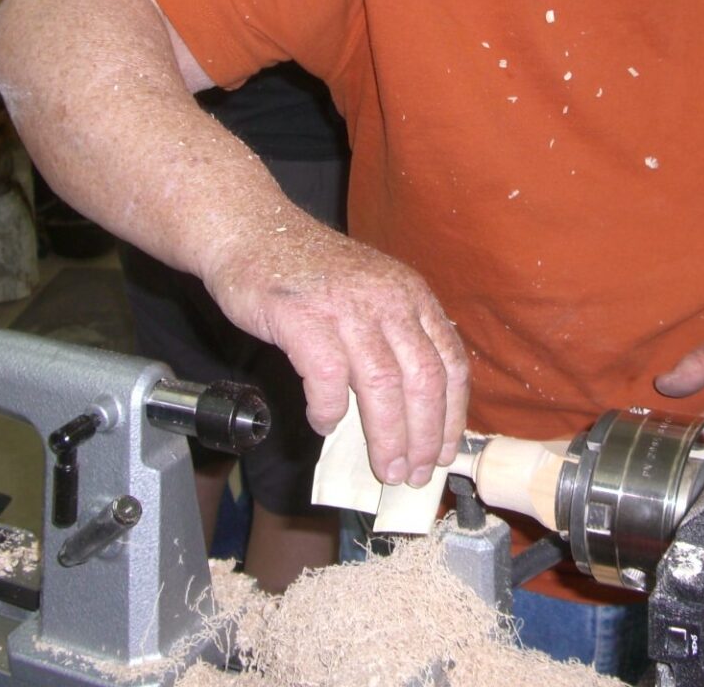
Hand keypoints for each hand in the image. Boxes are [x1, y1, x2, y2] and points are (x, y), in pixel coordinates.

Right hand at [205, 223, 468, 488]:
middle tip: (414, 473)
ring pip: (383, 386)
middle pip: (424, 380)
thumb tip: (410, 411)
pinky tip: (325, 426)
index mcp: (411, 294)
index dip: (452, 414)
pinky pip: (327, 378)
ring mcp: (348, 307)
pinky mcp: (305, 318)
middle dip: (424, 436)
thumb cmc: (309, 273)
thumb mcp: (370, 291)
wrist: (251, 230)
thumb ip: (393, 336)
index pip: (450, 362)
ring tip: (384, 468)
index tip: (444, 451)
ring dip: (387, 436)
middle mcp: (389, 299)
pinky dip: (329, 410)